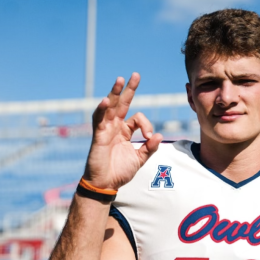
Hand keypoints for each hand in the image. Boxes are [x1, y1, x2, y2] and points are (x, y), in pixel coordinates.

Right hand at [83, 73, 162, 189]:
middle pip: (122, 103)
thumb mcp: (139, 159)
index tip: (150, 137)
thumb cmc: (119, 172)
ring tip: (120, 79)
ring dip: (114, 93)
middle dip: (129, 89)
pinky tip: (106, 100)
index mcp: (124, 131)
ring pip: (110, 107)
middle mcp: (115, 127)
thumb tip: (160, 135)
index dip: (147, 125)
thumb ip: (150, 148)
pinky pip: (99, 120)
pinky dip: (101, 110)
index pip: (137, 118)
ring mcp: (105, 130)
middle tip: (136, 75)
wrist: (106, 185)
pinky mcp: (98, 136)